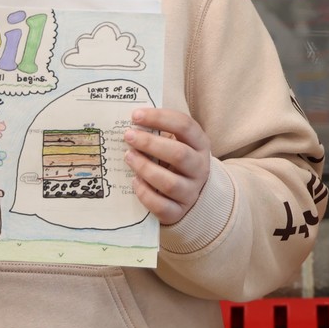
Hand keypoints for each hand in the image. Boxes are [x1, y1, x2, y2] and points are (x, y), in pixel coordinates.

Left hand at [124, 108, 210, 225]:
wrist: (191, 193)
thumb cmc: (174, 159)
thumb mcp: (174, 141)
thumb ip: (158, 131)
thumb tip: (130, 121)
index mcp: (199, 144)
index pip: (184, 126)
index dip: (159, 118)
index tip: (135, 116)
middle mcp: (199, 168)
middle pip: (178, 154)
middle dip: (150, 143)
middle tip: (128, 136)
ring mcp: (191, 192)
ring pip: (169, 182)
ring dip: (145, 168)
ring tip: (128, 156)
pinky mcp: (179, 212)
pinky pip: (161, 206)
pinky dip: (145, 193)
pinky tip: (134, 182)